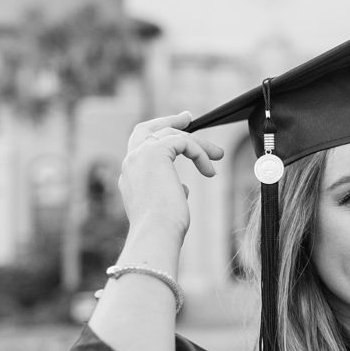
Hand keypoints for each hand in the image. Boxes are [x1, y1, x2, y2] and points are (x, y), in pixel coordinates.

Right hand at [118, 111, 223, 240]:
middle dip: (168, 121)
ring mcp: (139, 155)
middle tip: (189, 117)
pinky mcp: (154, 152)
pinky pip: (183, 142)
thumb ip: (171, 191)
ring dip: (199, 145)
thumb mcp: (167, 206)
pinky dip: (200, 153)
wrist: (156, 233)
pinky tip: (210, 170)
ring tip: (219, 155)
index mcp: (131, 176)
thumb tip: (183, 188)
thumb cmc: (164, 228)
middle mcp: (130, 163)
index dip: (160, 137)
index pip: (141, 148)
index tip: (179, 132)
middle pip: (146, 129)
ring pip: (172, 136)